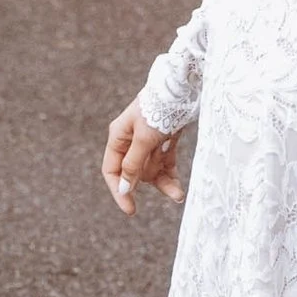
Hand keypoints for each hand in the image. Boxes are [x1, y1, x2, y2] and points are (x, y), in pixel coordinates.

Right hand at [103, 97, 183, 213]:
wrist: (183, 87)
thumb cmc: (159, 110)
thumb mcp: (143, 139)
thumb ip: (133, 164)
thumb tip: (124, 189)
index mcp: (118, 136)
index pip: (112, 170)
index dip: (119, 190)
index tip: (131, 209)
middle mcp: (131, 140)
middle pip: (134, 172)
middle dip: (150, 184)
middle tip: (170, 193)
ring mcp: (148, 141)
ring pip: (152, 170)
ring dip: (164, 183)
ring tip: (179, 194)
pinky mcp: (164, 141)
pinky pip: (165, 164)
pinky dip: (171, 176)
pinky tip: (179, 189)